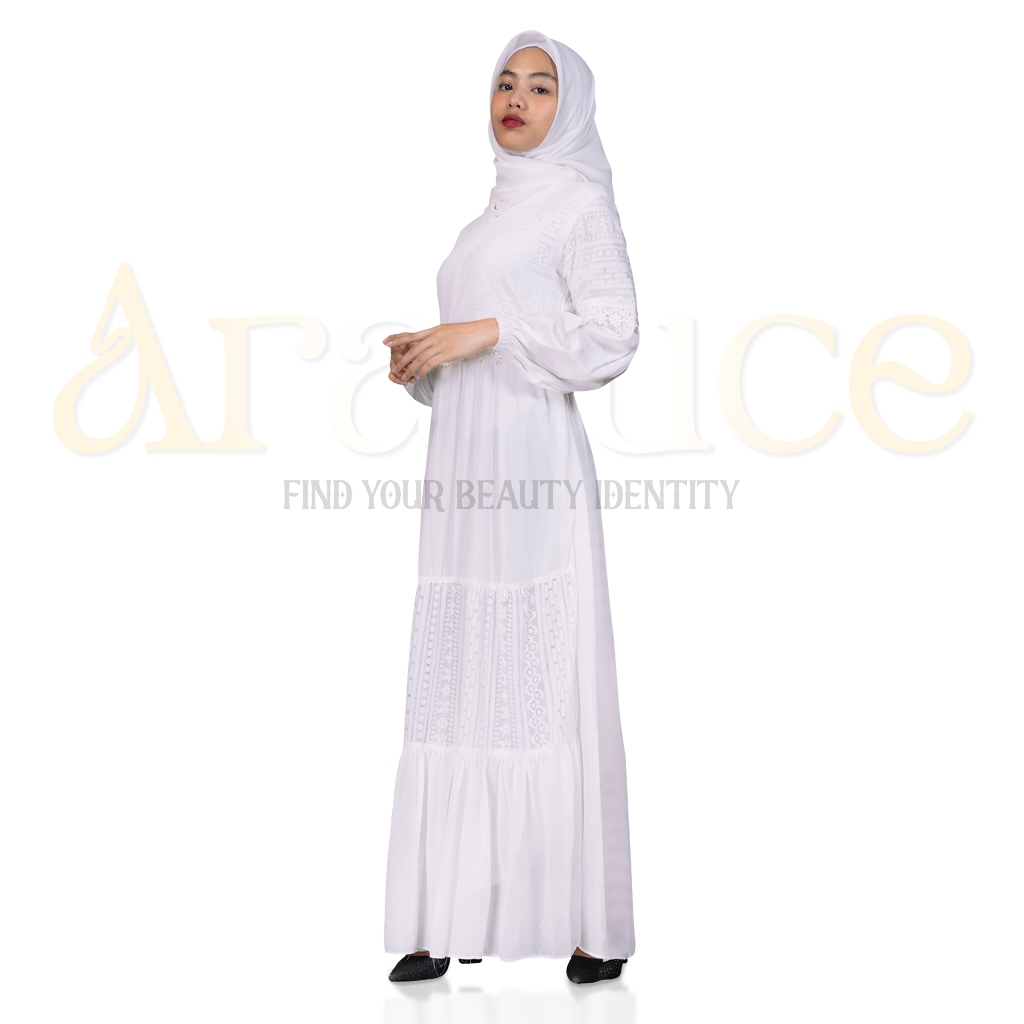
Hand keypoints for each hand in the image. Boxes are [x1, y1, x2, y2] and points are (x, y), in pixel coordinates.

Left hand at [384, 319, 498, 383]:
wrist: (481, 332)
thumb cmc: (467, 333)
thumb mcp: (449, 331)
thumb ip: (438, 336)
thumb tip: (431, 341)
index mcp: (433, 330)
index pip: (411, 335)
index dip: (397, 339)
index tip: (386, 342)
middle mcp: (434, 336)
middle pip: (412, 348)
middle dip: (401, 360)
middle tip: (394, 368)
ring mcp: (440, 345)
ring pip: (419, 358)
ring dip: (410, 369)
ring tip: (405, 377)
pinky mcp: (447, 353)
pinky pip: (430, 364)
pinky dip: (423, 371)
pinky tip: (419, 377)